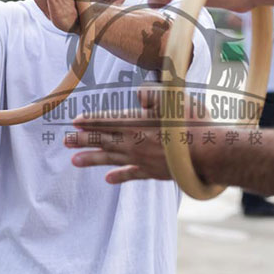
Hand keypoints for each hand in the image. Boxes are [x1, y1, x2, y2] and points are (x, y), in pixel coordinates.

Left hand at [66, 86, 220, 184]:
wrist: (210, 153)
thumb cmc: (193, 123)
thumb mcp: (173, 99)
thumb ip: (151, 94)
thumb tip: (137, 95)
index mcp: (136, 123)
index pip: (106, 120)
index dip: (90, 120)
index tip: (74, 121)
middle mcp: (134, 142)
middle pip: (102, 139)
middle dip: (82, 139)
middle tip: (64, 140)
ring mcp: (141, 160)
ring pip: (110, 158)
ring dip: (90, 158)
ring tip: (73, 160)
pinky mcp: (152, 173)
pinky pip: (130, 175)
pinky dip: (118, 177)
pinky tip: (107, 179)